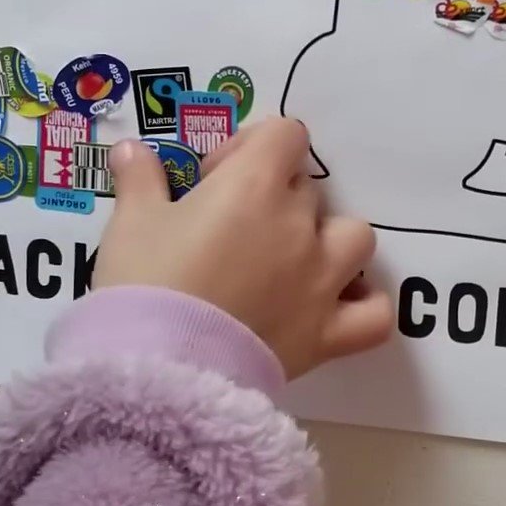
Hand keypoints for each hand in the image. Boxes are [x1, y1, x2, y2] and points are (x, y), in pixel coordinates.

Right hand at [96, 118, 392, 379]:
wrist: (159, 370)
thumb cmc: (144, 285)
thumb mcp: (130, 224)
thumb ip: (139, 180)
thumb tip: (131, 149)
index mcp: (255, 186)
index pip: (286, 135)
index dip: (251, 147)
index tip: (214, 179)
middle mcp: (299, 226)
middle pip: (306, 190)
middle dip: (273, 199)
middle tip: (230, 230)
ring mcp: (322, 280)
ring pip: (355, 236)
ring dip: (329, 240)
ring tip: (289, 261)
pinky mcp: (329, 333)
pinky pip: (375, 313)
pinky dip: (364, 304)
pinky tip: (336, 305)